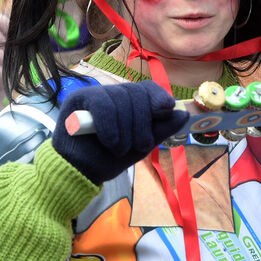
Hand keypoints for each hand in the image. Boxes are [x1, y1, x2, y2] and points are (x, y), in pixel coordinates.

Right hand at [52, 81, 188, 184]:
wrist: (78, 173)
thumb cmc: (108, 158)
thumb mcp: (140, 145)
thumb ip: (160, 129)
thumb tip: (182, 114)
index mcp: (128, 102)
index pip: (147, 88)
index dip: (158, 96)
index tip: (166, 109)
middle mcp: (112, 93)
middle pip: (136, 93)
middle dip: (142, 122)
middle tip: (138, 146)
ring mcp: (94, 94)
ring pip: (120, 99)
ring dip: (125, 130)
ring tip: (120, 149)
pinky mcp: (78, 99)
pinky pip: (102, 104)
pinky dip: (110, 126)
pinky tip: (110, 142)